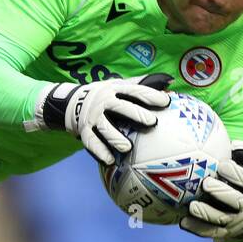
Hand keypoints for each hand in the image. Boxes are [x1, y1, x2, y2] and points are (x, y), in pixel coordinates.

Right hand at [43, 73, 172, 164]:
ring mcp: (93, 117)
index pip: (135, 90)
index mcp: (115, 89)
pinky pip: (92, 143)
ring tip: (127, 148)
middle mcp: (103, 102)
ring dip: (115, 137)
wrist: (72, 102)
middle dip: (136, 114)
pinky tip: (110, 161)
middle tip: (152, 122)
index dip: (150, 95)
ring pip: (105, 128)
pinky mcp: (84, 131)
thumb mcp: (119, 85)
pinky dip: (100, 152)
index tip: (166, 101)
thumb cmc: (106, 96)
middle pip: (121, 107)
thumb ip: (141, 84)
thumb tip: (170, 81)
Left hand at [180, 141, 242, 241]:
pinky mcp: (222, 233)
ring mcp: (234, 221)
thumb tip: (218, 128)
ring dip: (207, 213)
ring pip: (222, 219)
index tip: (223, 164)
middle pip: (237, 201)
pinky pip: (209, 232)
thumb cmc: (236, 185)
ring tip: (192, 206)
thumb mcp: (241, 169)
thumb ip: (235, 153)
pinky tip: (182, 222)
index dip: (237, 173)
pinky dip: (196, 228)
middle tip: (207, 183)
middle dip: (222, 192)